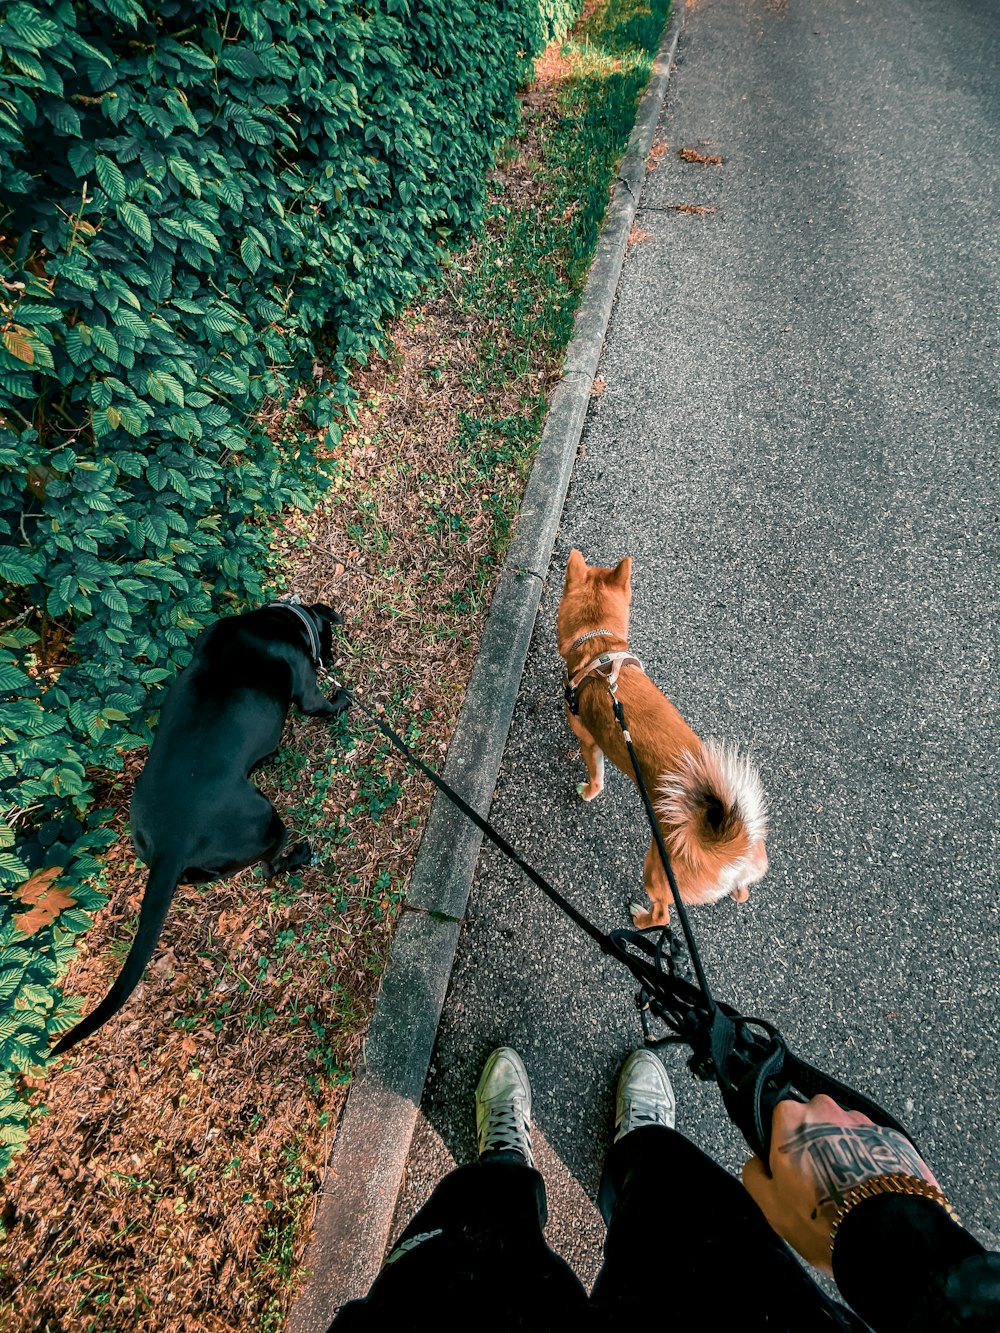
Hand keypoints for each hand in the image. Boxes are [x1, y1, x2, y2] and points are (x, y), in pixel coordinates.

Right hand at [742, 1095, 938, 1272]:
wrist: (885, 1237)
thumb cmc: (824, 1219)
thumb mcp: (770, 1205)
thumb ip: (754, 1174)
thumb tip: (757, 1163)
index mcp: (792, 1118)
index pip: (780, 1119)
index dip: (783, 1146)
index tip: (789, 1170)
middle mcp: (828, 1110)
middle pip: (816, 1124)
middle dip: (816, 1147)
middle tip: (820, 1185)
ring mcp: (864, 1123)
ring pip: (846, 1134)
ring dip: (846, 1155)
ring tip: (850, 1194)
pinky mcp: (894, 1140)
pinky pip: (875, 1147)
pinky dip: (872, 1165)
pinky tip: (871, 1194)